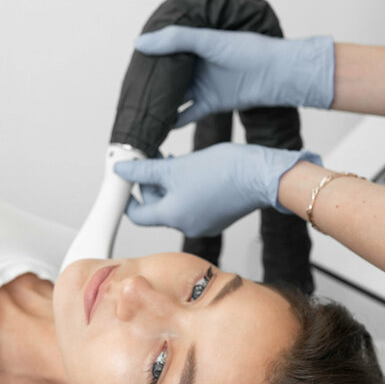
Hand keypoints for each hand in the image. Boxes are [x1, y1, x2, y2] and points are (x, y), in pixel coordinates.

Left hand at [114, 143, 321, 236]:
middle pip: (156, 208)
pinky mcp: (216, 216)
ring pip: (175, 204)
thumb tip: (124, 170)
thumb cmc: (224, 171)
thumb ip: (145, 170)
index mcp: (173, 216)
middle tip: (149, 159)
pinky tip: (190, 170)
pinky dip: (185, 189)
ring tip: (170, 160)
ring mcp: (203, 222)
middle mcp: (186, 225)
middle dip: (150, 183)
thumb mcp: (176, 166)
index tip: (124, 182)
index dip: (128, 197)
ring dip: (168, 184)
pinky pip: (192, 204)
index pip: (138, 214)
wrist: (260, 175)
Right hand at [134, 26, 334, 126]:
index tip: (126, 71)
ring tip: (139, 117)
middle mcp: (195, 67)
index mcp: (192, 46)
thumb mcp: (208, 40)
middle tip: (127, 98)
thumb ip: (175, 40)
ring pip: (174, 99)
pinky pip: (188, 115)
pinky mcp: (211, 104)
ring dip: (159, 107)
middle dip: (149, 89)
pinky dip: (174, 121)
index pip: (161, 55)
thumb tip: (139, 43)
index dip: (145, 63)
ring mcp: (202, 86)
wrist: (277, 73)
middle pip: (166, 79)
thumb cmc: (247, 50)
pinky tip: (160, 127)